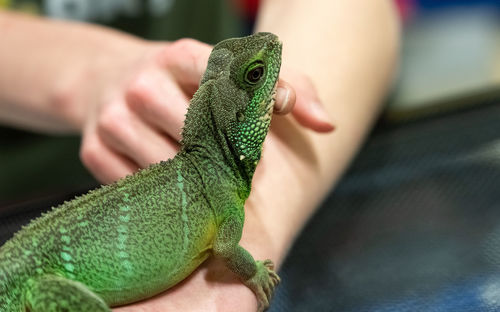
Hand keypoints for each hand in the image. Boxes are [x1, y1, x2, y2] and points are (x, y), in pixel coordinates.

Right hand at [77, 38, 332, 183]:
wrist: (107, 79)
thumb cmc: (185, 83)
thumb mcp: (232, 72)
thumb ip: (289, 88)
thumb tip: (326, 124)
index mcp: (181, 56)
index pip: (226, 86)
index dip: (252, 117)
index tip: (263, 139)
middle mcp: (144, 82)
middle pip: (198, 136)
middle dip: (223, 159)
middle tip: (238, 172)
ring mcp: (114, 117)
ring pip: (169, 167)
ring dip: (195, 182)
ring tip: (207, 182)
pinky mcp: (94, 149)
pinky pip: (139, 186)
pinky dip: (163, 193)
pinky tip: (176, 188)